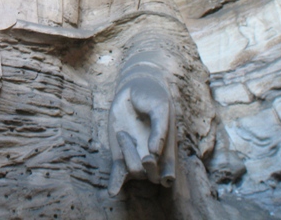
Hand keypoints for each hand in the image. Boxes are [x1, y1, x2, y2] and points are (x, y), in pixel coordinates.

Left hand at [107, 74, 175, 195]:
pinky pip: (118, 173)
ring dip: (129, 155)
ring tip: (124, 133)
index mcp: (167, 150)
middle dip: (150, 170)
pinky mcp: (119, 154)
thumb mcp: (159, 108)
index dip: (168, 176)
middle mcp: (153, 157)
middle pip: (152, 176)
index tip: (166, 176)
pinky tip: (111, 192)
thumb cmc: (152, 98)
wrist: (134, 89)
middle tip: (147, 158)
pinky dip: (115, 183)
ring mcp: (135, 156)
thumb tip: (154, 151)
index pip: (169, 172)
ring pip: (134, 170)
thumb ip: (159, 129)